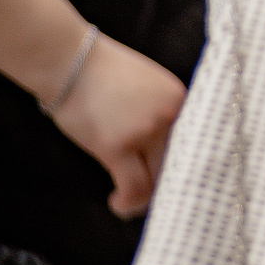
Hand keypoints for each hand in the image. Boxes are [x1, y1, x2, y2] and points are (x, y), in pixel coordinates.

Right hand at [48, 33, 183, 217]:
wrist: (72, 61)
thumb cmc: (101, 73)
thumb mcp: (146, 85)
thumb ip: (159, 112)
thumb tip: (158, 148)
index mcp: (179, 99)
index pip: (192, 143)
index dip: (180, 165)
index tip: (169, 178)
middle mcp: (169, 115)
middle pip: (178, 163)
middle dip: (165, 184)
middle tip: (148, 193)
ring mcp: (145, 131)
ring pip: (158, 179)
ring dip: (145, 198)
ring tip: (130, 203)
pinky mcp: (117, 146)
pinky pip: (134, 186)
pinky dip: (128, 201)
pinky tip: (117, 203)